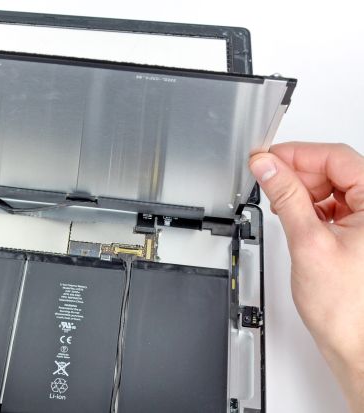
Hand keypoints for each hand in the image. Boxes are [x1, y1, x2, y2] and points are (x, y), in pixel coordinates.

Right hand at [249, 142, 363, 412]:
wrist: (356, 345)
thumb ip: (286, 197)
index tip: (266, 158)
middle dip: (297, 173)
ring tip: (279, 204)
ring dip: (302, 191)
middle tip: (267, 179)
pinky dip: (309, 207)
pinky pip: (332, 207)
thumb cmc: (348, 308)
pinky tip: (294, 216)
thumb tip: (268, 167)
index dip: (297, 154)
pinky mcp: (359, 234)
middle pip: (334, 170)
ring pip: (332, 188)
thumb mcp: (309, 242)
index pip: (336, 158)